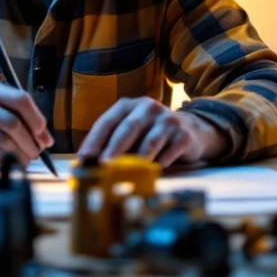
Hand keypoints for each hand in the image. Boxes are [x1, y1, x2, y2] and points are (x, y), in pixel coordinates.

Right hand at [0, 78, 52, 165]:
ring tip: (25, 159)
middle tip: (37, 152)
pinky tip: (7, 162)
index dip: (36, 119)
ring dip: (20, 154)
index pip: (21, 99)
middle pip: (14, 123)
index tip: (43, 134)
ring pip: (4, 141)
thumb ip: (23, 120)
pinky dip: (4, 161)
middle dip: (30, 142)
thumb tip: (46, 140)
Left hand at [77, 97, 226, 166]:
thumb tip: (88, 162)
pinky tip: (153, 171)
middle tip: (103, 163)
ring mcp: (168, 119)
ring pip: (150, 140)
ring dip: (137, 157)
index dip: (94, 139)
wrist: (191, 130)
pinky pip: (170, 151)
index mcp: (129, 106)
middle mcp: (148, 108)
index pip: (108, 121)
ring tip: (126, 171)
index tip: (84, 156)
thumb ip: (112, 143)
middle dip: (114, 147)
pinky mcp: (183, 134)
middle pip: (128, 127)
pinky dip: (160, 162)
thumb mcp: (132, 132)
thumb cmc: (151, 134)